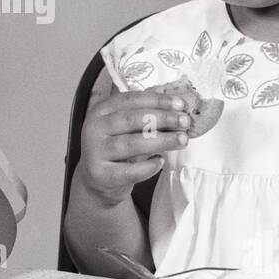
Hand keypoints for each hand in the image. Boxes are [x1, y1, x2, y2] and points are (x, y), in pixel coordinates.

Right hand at [77, 89, 191, 205]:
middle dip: (163, 119)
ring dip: (162, 140)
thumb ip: (144, 116)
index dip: (157, 100)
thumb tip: (177, 108)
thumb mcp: (124, 127)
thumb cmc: (117, 148)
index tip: (180, 104)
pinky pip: (130, 171)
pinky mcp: (100, 174)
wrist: (97, 179)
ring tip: (182, 140)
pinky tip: (160, 161)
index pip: (130, 99)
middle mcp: (93, 128)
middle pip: (132, 119)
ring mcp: (95, 152)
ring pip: (132, 144)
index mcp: (101, 111)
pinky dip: (149, 166)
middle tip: (185, 122)